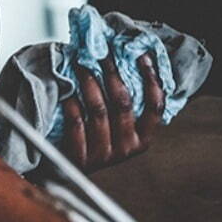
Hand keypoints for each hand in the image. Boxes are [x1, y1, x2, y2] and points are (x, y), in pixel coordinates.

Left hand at [60, 53, 163, 171]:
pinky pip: (77, 122)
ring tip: (79, 65)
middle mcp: (127, 148)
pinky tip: (67, 91)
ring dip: (88, 81)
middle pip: (122, 102)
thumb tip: (121, 60)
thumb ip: (122, 102)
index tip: (142, 55)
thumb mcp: (114, 125)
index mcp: (142, 139)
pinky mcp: (82, 158)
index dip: (151, 80)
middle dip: (111, 71)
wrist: (65, 169)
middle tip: (100, 52)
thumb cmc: (91, 137)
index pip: (155, 107)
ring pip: (98, 109)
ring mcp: (104, 155)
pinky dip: (71, 103)